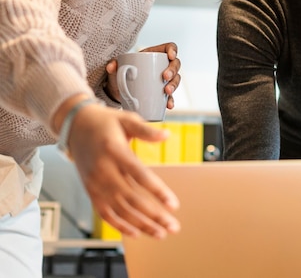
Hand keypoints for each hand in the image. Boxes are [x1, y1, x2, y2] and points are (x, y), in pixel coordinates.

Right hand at [64, 99, 180, 237]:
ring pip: (119, 210)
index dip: (157, 191)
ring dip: (141, 224)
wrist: (75, 126)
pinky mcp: (90, 190)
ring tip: (161, 233)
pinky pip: (105, 213)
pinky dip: (119, 225)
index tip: (174, 205)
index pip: (139, 175)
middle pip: (131, 198)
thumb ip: (147, 130)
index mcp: (115, 151)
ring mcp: (95, 183)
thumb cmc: (106, 122)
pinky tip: (137, 233)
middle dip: (154, 215)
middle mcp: (103, 170)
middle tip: (173, 226)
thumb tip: (167, 136)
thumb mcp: (127, 119)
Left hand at [105, 42, 180, 108]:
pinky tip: (169, 105)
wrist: (119, 91)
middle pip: (176, 64)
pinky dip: (171, 100)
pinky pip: (171, 96)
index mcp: (154, 54)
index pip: (170, 47)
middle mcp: (162, 66)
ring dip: (174, 85)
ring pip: (176, 79)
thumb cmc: (121, 74)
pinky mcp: (162, 93)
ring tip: (167, 91)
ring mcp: (164, 80)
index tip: (170, 56)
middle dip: (173, 70)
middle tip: (165, 77)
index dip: (173, 50)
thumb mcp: (116, 69)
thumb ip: (113, 65)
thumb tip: (111, 66)